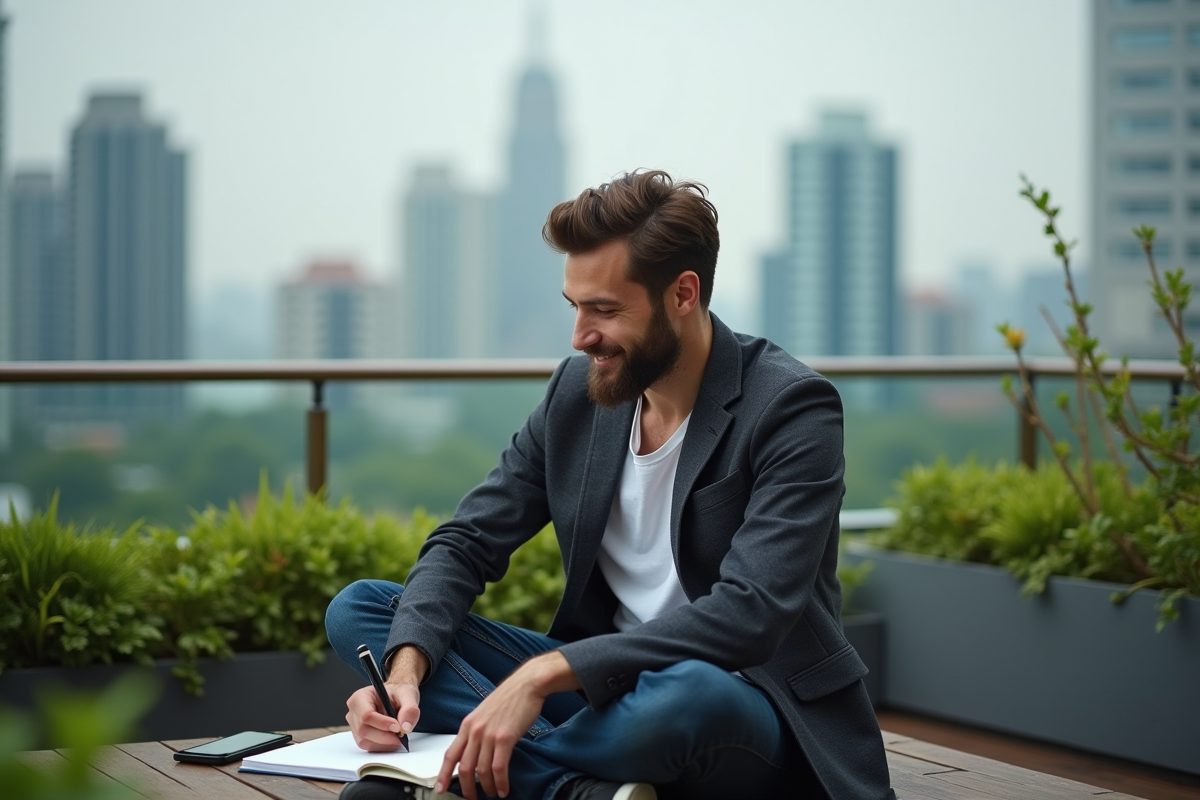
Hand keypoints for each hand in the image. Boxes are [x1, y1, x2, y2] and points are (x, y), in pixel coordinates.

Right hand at [347, 645, 427, 751]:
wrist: (397, 694)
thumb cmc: (401, 691)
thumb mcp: (410, 695)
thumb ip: (410, 709)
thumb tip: (405, 727)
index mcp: (360, 696)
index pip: (366, 715)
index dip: (382, 724)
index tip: (399, 728)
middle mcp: (352, 710)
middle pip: (364, 731)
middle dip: (385, 736)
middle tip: (403, 736)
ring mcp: (353, 723)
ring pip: (365, 741)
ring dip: (384, 742)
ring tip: (399, 736)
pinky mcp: (359, 733)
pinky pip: (367, 745)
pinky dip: (381, 745)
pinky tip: (393, 739)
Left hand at [436, 651, 579, 799]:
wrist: (527, 684)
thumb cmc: (510, 697)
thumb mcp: (486, 713)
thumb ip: (478, 731)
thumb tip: (476, 751)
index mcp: (468, 724)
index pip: (450, 754)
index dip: (443, 774)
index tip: (440, 788)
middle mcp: (475, 730)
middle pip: (464, 768)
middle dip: (466, 788)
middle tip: (471, 798)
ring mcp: (489, 734)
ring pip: (481, 771)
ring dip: (486, 787)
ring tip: (492, 793)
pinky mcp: (504, 737)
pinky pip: (498, 767)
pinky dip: (500, 782)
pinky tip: (503, 789)